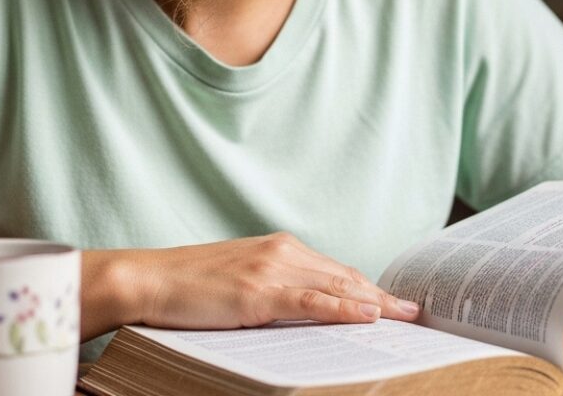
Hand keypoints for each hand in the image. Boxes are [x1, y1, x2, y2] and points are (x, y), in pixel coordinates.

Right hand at [126, 232, 419, 331]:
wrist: (150, 278)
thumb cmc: (191, 284)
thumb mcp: (241, 279)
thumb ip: (276, 287)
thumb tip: (308, 308)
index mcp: (279, 247)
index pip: (334, 270)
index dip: (366, 286)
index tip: (392, 301)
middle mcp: (282, 251)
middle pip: (344, 276)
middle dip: (380, 295)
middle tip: (412, 310)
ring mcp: (271, 269)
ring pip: (336, 285)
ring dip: (374, 302)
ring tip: (404, 316)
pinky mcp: (259, 291)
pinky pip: (311, 301)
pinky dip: (343, 307)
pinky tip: (368, 315)